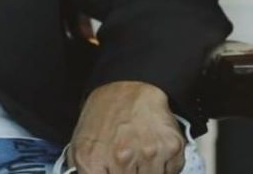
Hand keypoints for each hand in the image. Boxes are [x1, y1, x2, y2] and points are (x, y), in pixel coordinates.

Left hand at [67, 81, 185, 172]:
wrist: (127, 87)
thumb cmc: (104, 115)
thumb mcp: (80, 144)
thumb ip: (84, 171)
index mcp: (93, 162)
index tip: (114, 170)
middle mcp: (121, 160)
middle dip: (130, 173)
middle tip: (127, 162)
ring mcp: (148, 154)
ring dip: (148, 170)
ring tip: (139, 153)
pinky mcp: (171, 148)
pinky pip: (172, 172)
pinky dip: (165, 166)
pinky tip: (153, 148)